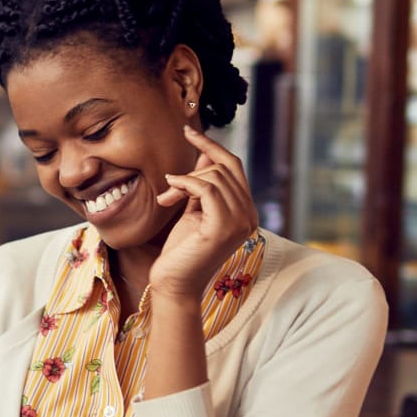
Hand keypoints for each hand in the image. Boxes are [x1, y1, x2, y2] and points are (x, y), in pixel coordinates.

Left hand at [150, 125, 258, 302]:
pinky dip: (184, 185)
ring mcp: (240, 222)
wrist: (174, 284)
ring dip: (184, 182)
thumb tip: (206, 154)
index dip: (212, 146)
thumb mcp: (194, 209)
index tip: (189, 132)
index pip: (234, 166)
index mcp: (246, 211)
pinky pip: (206, 188)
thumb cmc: (182, 251)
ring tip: (167, 199)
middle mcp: (250, 216)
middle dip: (194, 169)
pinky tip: (168, 196)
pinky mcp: (224, 228)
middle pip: (225, 168)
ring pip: (214, 176)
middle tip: (169, 187)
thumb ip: (203, 184)